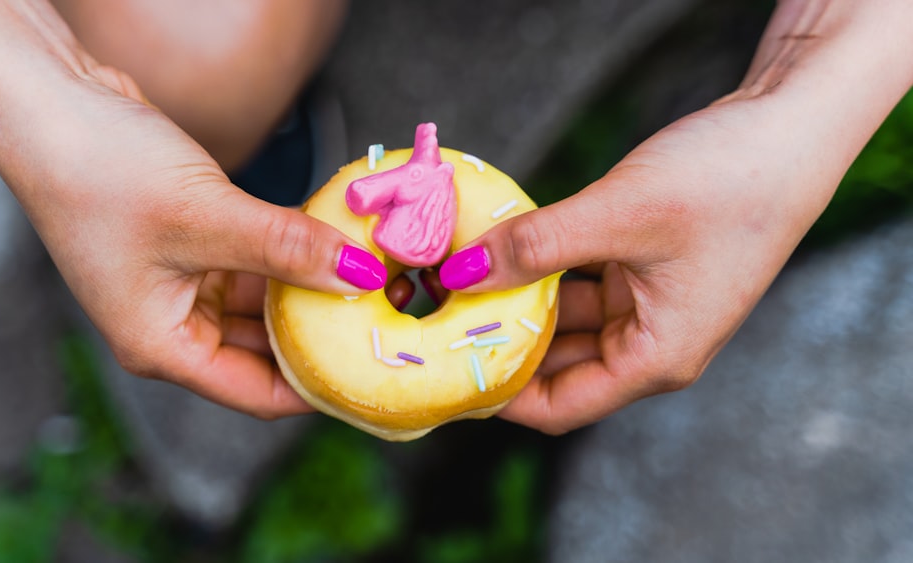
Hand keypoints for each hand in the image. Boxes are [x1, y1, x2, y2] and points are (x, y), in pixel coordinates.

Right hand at [0, 0, 391, 418]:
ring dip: (309, 290)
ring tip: (369, 278)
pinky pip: (255, 267)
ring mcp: (181, 286)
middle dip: (320, 334)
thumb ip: (287, 250)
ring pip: (263, 307)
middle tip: (384, 317)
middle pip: (263, 352)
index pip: (256, 393)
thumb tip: (359, 275)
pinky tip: (331, 243)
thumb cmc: (103, 171)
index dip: (317, 389)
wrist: (51, 104)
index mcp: (160, 346)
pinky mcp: (193, 247)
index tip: (373, 371)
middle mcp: (170, 325)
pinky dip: (290, 257)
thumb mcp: (207, 217)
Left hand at [436, 0, 912, 434]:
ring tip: (460, 285)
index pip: (560, 407)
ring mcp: (648, 306)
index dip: (498, 397)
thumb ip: (537, 246)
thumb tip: (462, 272)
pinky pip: (578, 285)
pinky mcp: (643, 270)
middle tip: (439, 321)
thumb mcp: (617, 215)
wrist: (789, 130)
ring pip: (564, 324)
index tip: (444, 371)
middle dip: (501, 346)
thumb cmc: (726, 183)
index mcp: (656, 359)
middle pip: (558, 369)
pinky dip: (542, 272)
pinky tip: (503, 251)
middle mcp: (651, 344)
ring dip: (518, 305)